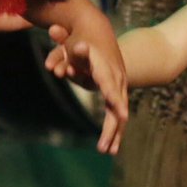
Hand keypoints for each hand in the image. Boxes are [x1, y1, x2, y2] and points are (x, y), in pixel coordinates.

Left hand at [47, 23, 128, 154]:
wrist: (99, 34)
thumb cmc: (81, 41)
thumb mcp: (72, 42)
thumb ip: (65, 43)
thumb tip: (63, 37)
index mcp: (107, 70)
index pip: (111, 87)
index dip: (116, 99)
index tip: (123, 115)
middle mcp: (116, 80)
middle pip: (117, 107)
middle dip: (112, 127)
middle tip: (105, 148)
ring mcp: (118, 88)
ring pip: (118, 114)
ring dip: (114, 134)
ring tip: (107, 152)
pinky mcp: (116, 94)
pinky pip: (116, 115)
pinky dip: (114, 131)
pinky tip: (110, 148)